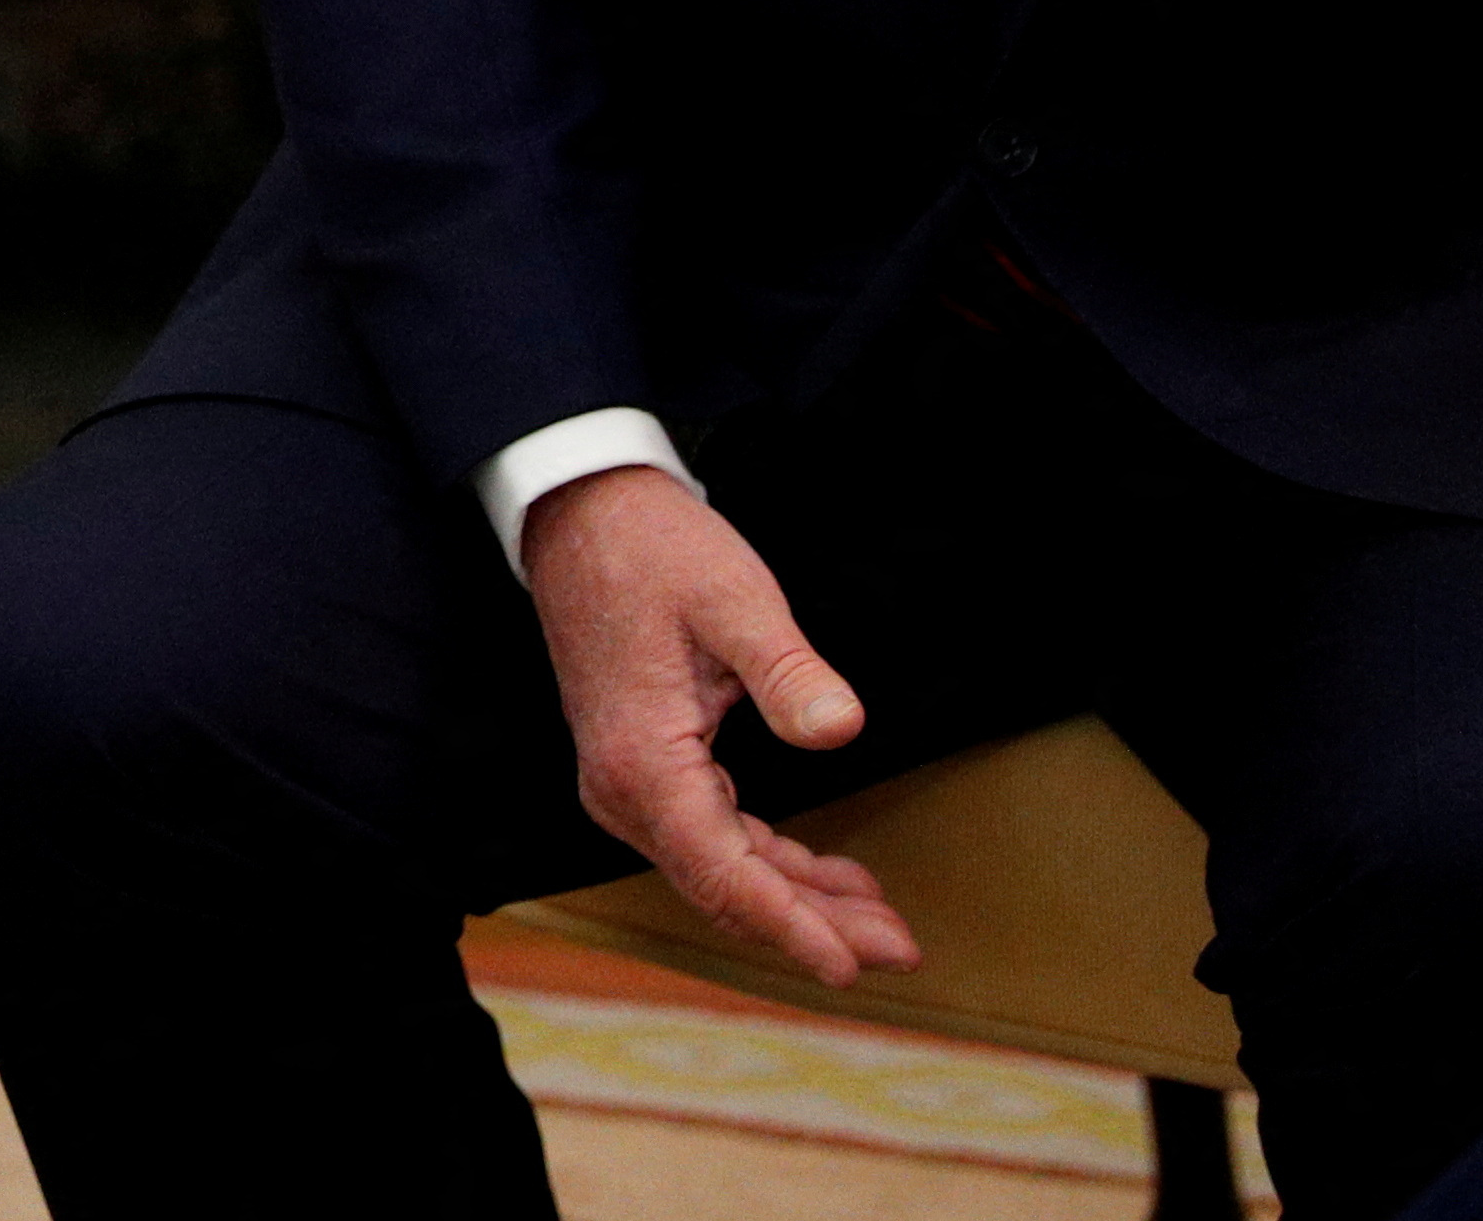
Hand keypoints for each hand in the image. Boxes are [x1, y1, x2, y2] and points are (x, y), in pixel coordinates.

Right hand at [521, 465, 921, 989]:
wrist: (582, 516)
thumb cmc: (653, 552)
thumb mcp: (733, 600)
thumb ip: (788, 671)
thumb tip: (843, 730)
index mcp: (644, 762)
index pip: (724, 872)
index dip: (791, 925)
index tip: (850, 966)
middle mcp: (623, 790)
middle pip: (725, 886)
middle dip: (813, 925)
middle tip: (901, 950)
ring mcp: (627, 783)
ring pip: (720, 869)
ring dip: (798, 898)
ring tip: (880, 921)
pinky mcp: (643, 768)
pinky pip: (711, 837)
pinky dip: (769, 862)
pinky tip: (824, 873)